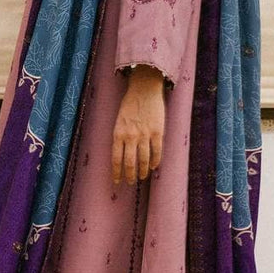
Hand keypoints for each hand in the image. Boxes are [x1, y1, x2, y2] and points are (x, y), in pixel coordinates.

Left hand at [111, 66, 165, 185]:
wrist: (144, 90)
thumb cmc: (130, 105)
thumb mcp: (119, 121)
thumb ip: (120, 137)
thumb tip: (121, 154)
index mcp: (118, 134)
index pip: (116, 159)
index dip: (116, 172)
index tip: (117, 181)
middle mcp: (130, 137)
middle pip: (130, 163)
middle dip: (129, 175)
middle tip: (130, 182)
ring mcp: (145, 135)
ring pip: (143, 160)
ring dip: (142, 171)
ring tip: (141, 177)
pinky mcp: (158, 132)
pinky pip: (157, 151)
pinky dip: (155, 161)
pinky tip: (153, 167)